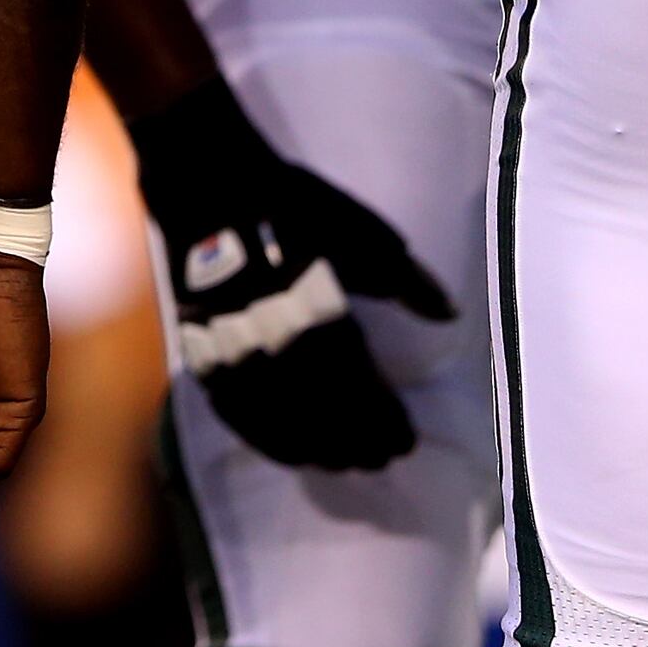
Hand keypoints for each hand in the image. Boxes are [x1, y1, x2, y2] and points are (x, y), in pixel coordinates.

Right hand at [129, 81, 450, 472]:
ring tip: (339, 464)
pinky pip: (234, 412)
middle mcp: (277, 346)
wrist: (207, 182)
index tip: (406, 441)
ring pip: (278, 422)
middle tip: (378, 460)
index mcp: (320, 317)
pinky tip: (285, 450)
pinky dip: (264, 438)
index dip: (384, 424)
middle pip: (321, 416)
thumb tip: (446, 314)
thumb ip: (405, 280)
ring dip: (313, 449)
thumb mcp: (360, 233)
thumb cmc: (292, 205)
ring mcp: (233, 353)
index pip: (360, 392)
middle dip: (354, 443)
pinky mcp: (201, 351)